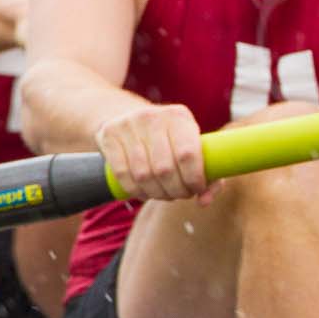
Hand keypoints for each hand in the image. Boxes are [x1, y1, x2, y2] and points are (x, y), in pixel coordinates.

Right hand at [95, 104, 209, 201]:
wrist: (128, 115)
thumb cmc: (171, 139)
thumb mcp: (193, 145)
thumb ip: (210, 174)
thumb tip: (204, 201)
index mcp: (179, 116)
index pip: (188, 154)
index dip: (194, 178)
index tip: (197, 189)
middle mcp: (153, 117)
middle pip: (164, 169)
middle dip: (176, 190)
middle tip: (181, 195)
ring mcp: (128, 125)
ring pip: (143, 175)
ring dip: (156, 193)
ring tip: (165, 195)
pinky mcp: (108, 135)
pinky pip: (122, 174)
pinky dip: (136, 191)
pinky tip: (145, 192)